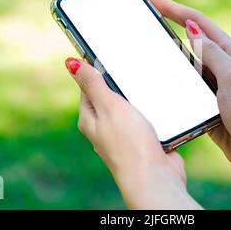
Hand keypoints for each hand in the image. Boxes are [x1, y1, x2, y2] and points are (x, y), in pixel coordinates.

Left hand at [65, 57, 200, 208]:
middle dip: (122, 84)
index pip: (88, 88)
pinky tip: (160, 106)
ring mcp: (125, 135)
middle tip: (133, 69)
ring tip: (149, 86)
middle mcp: (105, 128)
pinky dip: (153, 111)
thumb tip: (70, 63)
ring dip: (140, 98)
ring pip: (131, 107)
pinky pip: (147, 119)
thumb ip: (92, 84)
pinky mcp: (144, 140)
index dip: (96, 70)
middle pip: (110, 97)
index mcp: (90, 119)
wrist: (155, 176)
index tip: (107, 55)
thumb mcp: (108, 106)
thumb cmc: (129, 144)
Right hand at [148, 0, 230, 178]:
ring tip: (146, 47)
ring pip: (186, 63)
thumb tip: (192, 29)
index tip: (153, 0)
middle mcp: (221, 65)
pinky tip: (158, 81)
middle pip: (191, 39)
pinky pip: (186, 86)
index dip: (174, 9)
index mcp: (230, 53)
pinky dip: (173, 80)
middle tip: (145, 19)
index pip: (198, 22)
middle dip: (169, 25)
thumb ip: (212, 53)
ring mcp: (214, 84)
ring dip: (169, 53)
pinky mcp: (207, 102)